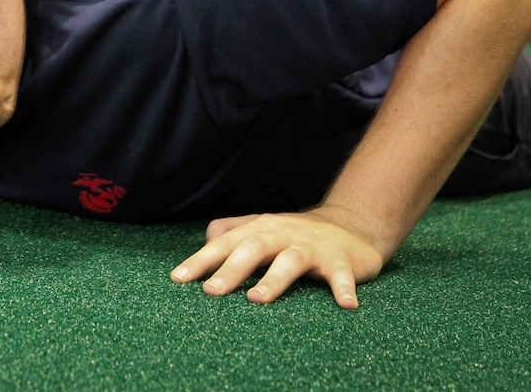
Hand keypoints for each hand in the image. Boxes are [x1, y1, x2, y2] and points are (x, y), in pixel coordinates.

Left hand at [170, 206, 383, 308]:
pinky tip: (346, 306)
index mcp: (260, 228)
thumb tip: (206, 242)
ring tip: (256, 299)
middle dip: (231, 270)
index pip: (225, 244)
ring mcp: (312, 246)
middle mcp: (283, 234)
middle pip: (253, 248)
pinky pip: (341, 275)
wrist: (353, 224)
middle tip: (210, 292)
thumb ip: (232, 232)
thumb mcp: (262, 228)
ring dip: (273, 280)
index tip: (177, 279)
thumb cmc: (297, 234)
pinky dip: (343, 289)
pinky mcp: (341, 260)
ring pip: (290, 261)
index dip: (201, 260)